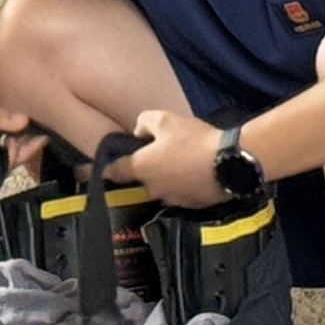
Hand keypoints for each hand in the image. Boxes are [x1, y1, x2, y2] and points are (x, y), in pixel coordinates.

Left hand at [112, 109, 228, 208]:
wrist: (230, 164)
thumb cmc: (193, 140)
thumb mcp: (165, 119)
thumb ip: (144, 123)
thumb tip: (140, 133)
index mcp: (141, 168)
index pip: (114, 171)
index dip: (104, 168)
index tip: (95, 171)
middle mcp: (152, 189)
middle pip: (142, 177)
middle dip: (147, 167)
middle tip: (162, 151)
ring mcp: (172, 200)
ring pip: (162, 185)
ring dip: (167, 176)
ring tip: (184, 160)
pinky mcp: (191, 205)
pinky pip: (181, 192)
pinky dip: (184, 183)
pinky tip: (197, 171)